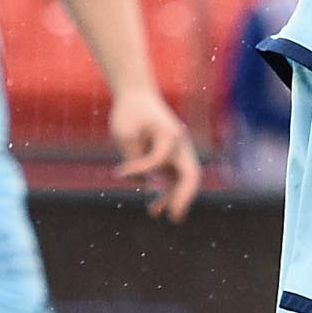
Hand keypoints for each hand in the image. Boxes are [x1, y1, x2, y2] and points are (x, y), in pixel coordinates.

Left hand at [112, 89, 201, 220]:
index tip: (120, 172)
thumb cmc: (129, 112)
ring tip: (154, 213)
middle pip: (190, 175)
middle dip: (183, 197)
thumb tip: (143, 184)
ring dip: (172, 199)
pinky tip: (154, 209)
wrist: (136, 96)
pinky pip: (172, 180)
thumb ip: (134, 159)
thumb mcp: (125, 135)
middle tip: (173, 216)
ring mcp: (176, 153)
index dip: (140, 169)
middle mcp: (179, 146)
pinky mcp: (169, 158)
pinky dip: (165, 193)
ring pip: (182, 181)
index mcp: (170, 135)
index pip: (159, 159)